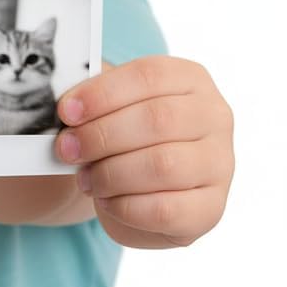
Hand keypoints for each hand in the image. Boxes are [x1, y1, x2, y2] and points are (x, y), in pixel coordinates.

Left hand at [55, 55, 234, 247]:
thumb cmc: (123, 131)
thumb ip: (93, 101)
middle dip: (101, 136)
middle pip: (157, 120)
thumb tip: (66, 109)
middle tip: (66, 148)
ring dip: (111, 173)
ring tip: (84, 177)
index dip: (102, 93)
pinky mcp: (211, 209)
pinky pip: (166, 210)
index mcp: (190, 79)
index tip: (66, 111)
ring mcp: (220, 165)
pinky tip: (106, 200)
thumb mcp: (111, 106)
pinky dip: (125, 206)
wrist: (141, 182)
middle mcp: (214, 117)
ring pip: (163, 165)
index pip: (148, 76)